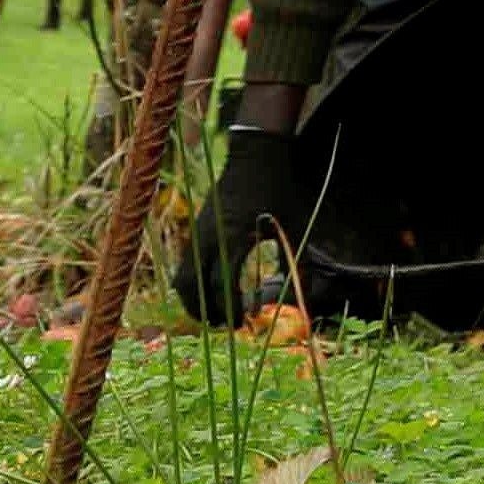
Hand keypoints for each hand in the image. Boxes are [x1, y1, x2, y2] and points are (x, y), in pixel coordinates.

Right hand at [174, 125, 301, 324]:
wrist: (254, 158)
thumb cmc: (279, 192)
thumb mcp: (294, 227)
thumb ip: (296, 262)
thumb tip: (300, 298)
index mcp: (232, 237)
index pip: (221, 285)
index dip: (230, 309)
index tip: (244, 323)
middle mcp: (207, 237)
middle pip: (192, 287)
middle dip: (206, 311)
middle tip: (228, 326)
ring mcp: (197, 234)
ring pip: (182, 279)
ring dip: (196, 301)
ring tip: (220, 315)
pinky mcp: (195, 232)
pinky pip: (185, 266)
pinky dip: (194, 285)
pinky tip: (215, 293)